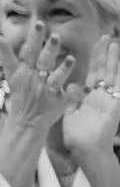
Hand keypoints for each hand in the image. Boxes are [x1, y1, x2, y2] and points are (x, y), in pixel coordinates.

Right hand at [3, 20, 78, 135]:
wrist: (25, 122)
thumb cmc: (21, 95)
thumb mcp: (11, 75)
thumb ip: (7, 55)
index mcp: (24, 72)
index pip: (29, 52)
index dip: (34, 38)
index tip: (39, 24)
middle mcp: (35, 80)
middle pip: (42, 62)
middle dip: (49, 50)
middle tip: (56, 37)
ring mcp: (46, 92)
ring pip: (55, 79)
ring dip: (63, 70)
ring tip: (71, 59)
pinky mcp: (58, 103)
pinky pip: (69, 97)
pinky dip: (76, 93)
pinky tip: (85, 87)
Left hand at [63, 32, 119, 160]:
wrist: (85, 150)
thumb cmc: (78, 136)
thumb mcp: (71, 113)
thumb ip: (72, 99)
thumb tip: (71, 85)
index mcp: (90, 96)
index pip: (94, 73)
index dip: (95, 58)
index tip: (97, 44)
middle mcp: (101, 95)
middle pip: (104, 70)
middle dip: (105, 54)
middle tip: (107, 37)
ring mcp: (110, 99)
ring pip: (113, 75)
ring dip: (114, 60)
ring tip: (115, 44)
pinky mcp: (115, 105)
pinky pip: (119, 87)